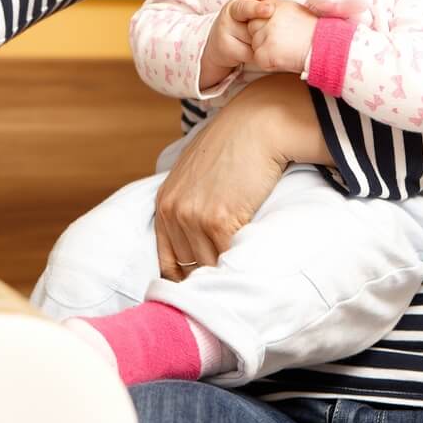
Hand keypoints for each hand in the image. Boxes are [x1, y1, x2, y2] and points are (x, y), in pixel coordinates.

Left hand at [154, 74, 330, 280]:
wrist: (257, 125)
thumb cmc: (235, 147)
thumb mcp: (198, 174)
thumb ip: (193, 204)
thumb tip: (203, 243)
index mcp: (165, 203)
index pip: (168, 260)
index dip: (186, 280)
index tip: (203, 293)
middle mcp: (173, 212)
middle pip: (189, 267)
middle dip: (208, 281)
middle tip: (227, 298)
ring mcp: (193, 217)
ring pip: (209, 267)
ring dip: (226, 277)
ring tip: (243, 289)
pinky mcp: (218, 220)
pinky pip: (227, 258)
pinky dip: (240, 268)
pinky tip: (253, 273)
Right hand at [199, 0, 276, 90]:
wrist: (220, 47)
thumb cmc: (244, 28)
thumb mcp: (254, 15)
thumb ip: (268, 10)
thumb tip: (289, 13)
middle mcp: (231, 10)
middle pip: (244, 7)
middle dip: (257, 8)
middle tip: (269, 10)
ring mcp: (225, 28)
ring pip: (252, 36)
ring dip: (262, 43)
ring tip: (259, 43)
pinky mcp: (224, 46)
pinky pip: (249, 52)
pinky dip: (257, 56)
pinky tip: (255, 53)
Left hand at [247, 0, 317, 73]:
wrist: (327, 48)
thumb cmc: (315, 32)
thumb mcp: (295, 11)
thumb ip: (277, 11)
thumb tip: (263, 13)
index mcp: (275, 5)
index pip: (257, 14)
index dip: (266, 25)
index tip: (281, 31)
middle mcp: (268, 17)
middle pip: (252, 28)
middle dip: (263, 36)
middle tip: (284, 42)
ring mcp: (266, 34)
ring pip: (255, 44)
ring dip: (266, 50)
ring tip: (287, 50)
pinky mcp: (265, 52)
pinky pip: (258, 59)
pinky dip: (269, 63)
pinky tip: (284, 59)